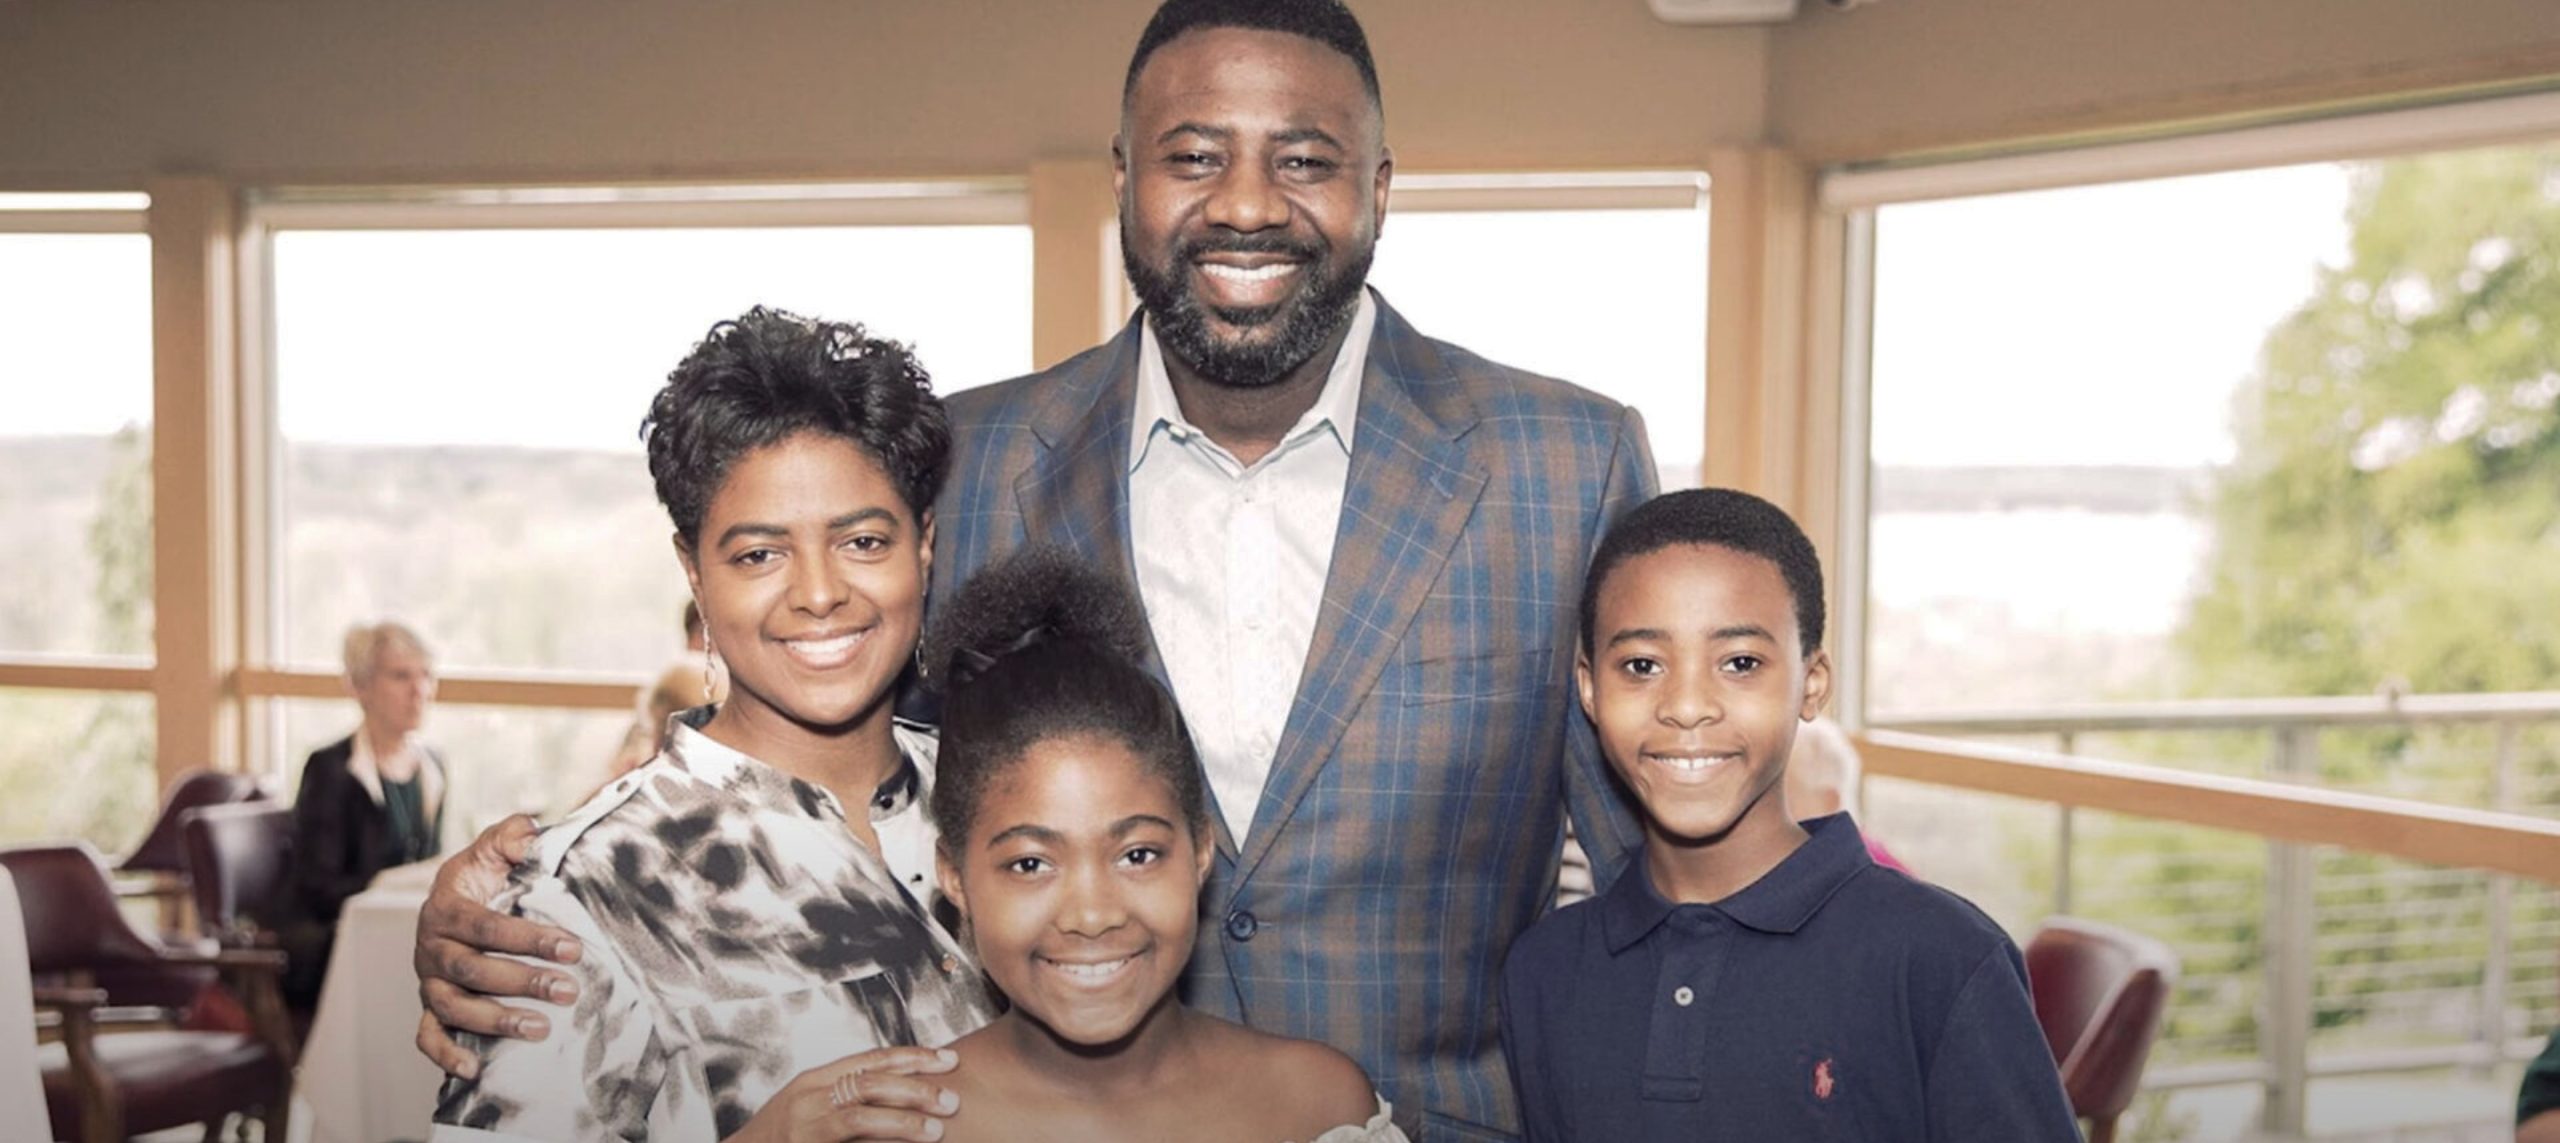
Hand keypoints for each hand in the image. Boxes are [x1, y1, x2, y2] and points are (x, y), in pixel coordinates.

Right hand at [411, 815, 580, 1077]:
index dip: (528, 939)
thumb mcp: (496, 849)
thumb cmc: (485, 876)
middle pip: (471, 970)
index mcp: (446, 907)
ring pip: (452, 1007)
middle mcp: (431, 946)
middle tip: (568, 990)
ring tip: (541, 1028)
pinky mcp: (430, 1007)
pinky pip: (427, 1035)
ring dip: (495, 1021)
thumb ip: (512, 836)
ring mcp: (429, 980)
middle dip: (522, 981)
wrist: (456, 900)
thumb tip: (531, 834)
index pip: (485, 926)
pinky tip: (475, 1070)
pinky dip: (445, 1055)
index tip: (572, 950)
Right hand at [721, 1046, 962, 1142]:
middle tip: (951, 1099)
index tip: (948, 1058)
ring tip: (936, 1130)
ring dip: (904, 1122)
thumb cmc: (779, 1138)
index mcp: (815, 1079)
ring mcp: (805, 1126)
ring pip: (861, 1116)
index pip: (871, 1059)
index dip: (913, 1057)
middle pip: (871, 1082)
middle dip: (916, 1088)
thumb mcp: (811, 1106)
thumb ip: (848, 1095)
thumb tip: (904, 1088)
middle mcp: (808, 1098)